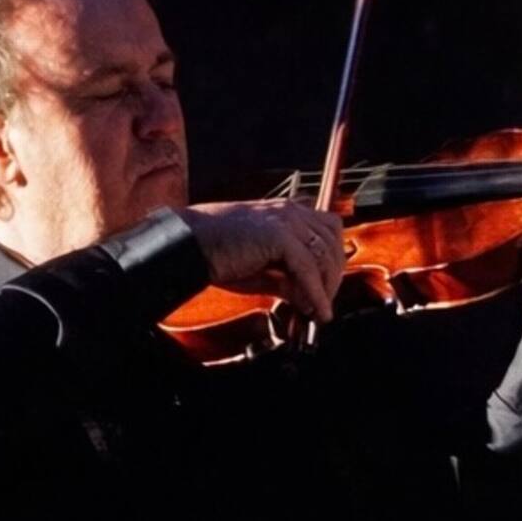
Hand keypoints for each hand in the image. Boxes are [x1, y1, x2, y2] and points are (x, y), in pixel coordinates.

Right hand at [178, 199, 344, 320]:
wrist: (188, 246)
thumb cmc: (218, 254)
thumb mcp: (263, 272)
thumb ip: (289, 281)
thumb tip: (311, 300)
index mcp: (286, 211)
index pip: (328, 229)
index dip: (334, 259)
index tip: (329, 286)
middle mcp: (290, 210)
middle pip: (332, 241)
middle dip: (334, 275)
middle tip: (326, 302)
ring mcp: (285, 219)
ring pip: (324, 255)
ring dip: (327, 286)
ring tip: (319, 310)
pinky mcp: (278, 235)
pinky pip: (308, 268)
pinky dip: (316, 292)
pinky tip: (316, 310)